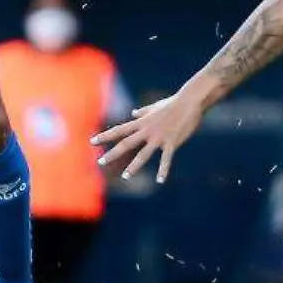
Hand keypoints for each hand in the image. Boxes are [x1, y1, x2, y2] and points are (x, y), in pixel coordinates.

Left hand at [90, 92, 205, 184]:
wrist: (190, 101)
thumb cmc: (173, 103)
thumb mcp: (154, 107)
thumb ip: (143, 111)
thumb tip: (133, 112)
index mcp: (142, 122)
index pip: (119, 130)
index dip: (105, 136)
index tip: (92, 141)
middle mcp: (147, 130)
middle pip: (126, 143)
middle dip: (112, 153)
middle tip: (100, 162)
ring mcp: (159, 137)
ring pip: (143, 154)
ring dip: (134, 166)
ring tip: (125, 176)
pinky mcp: (172, 142)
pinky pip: (166, 159)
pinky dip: (163, 171)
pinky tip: (160, 181)